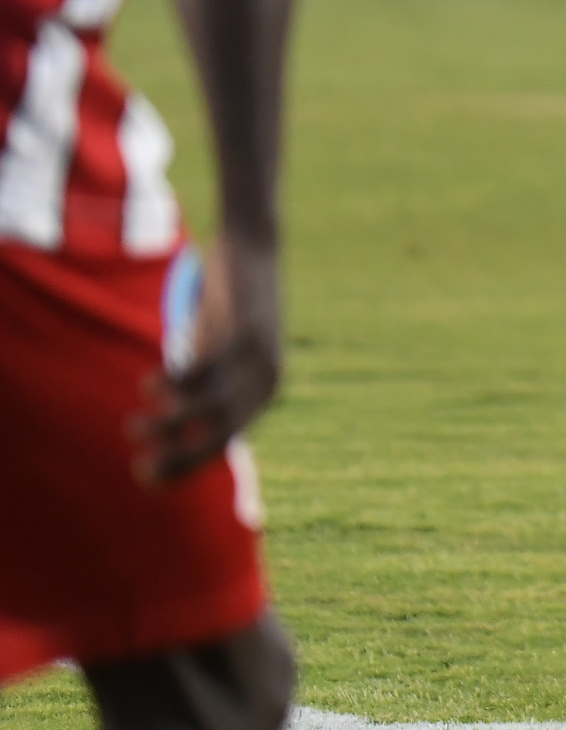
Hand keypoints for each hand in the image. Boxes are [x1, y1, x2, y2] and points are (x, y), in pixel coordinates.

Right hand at [134, 237, 278, 485]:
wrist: (254, 250)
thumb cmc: (229, 307)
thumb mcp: (217, 353)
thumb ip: (201, 387)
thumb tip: (169, 428)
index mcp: (265, 392)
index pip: (226, 442)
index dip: (186, 465)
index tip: (148, 479)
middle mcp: (268, 381)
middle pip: (221, 434)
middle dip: (180, 456)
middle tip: (139, 467)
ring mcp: (259, 357)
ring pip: (211, 407)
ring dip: (169, 423)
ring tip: (133, 426)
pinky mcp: (244, 331)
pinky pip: (205, 368)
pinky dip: (173, 382)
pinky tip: (147, 385)